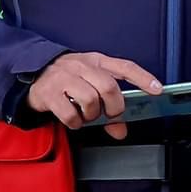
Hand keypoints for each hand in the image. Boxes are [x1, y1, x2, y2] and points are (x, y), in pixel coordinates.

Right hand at [25, 52, 162, 139]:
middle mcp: (81, 66)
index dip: (143, 78)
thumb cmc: (68, 78)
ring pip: (90, 100)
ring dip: (92, 115)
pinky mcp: (49, 93)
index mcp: (96, 61)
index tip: (158, 89)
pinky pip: (70, 114)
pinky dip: (76, 122)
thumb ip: (108, 105)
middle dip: (114, 107)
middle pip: (108, 87)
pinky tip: (73, 119)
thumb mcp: (89, 84)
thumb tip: (120, 130)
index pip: (125, 67)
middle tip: (108, 114)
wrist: (33, 74)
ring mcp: (64, 78)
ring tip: (86, 115)